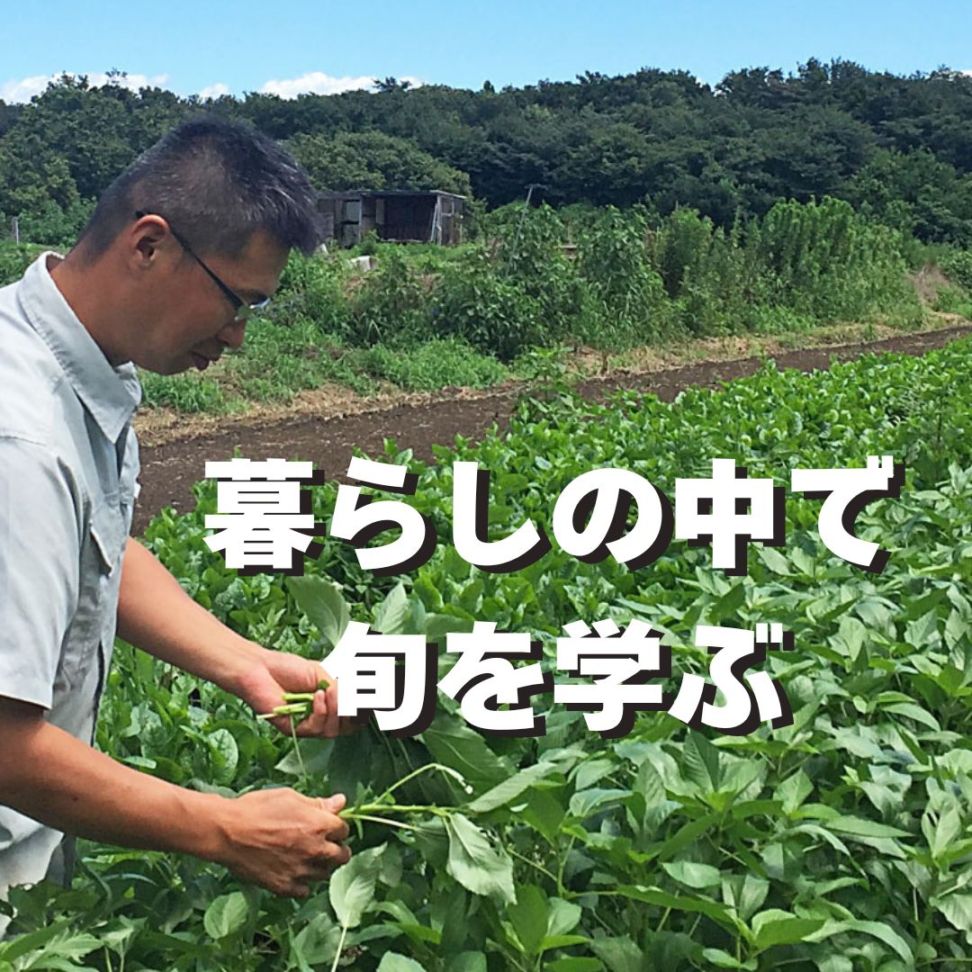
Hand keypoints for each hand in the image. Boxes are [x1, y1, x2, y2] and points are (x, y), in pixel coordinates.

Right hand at [214, 789, 349, 895]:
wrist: (227, 832)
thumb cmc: (257, 808)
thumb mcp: (290, 797)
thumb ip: (318, 803)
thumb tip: (341, 802)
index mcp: (319, 824)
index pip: (344, 830)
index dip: (336, 827)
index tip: (329, 827)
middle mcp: (315, 850)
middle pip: (342, 856)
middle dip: (337, 849)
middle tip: (325, 845)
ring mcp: (300, 871)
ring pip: (325, 874)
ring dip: (321, 866)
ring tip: (308, 857)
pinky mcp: (284, 887)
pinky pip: (305, 890)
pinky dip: (303, 882)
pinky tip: (294, 871)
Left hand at [234, 645, 358, 737]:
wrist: (261, 669)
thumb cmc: (287, 669)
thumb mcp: (321, 674)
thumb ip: (338, 687)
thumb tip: (354, 698)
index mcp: (329, 703)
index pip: (352, 715)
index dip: (363, 711)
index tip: (368, 700)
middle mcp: (321, 717)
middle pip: (347, 727)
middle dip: (352, 712)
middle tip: (351, 697)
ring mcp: (309, 725)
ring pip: (333, 730)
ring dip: (335, 710)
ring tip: (328, 692)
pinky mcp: (295, 729)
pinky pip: (315, 729)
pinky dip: (321, 712)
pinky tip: (316, 697)